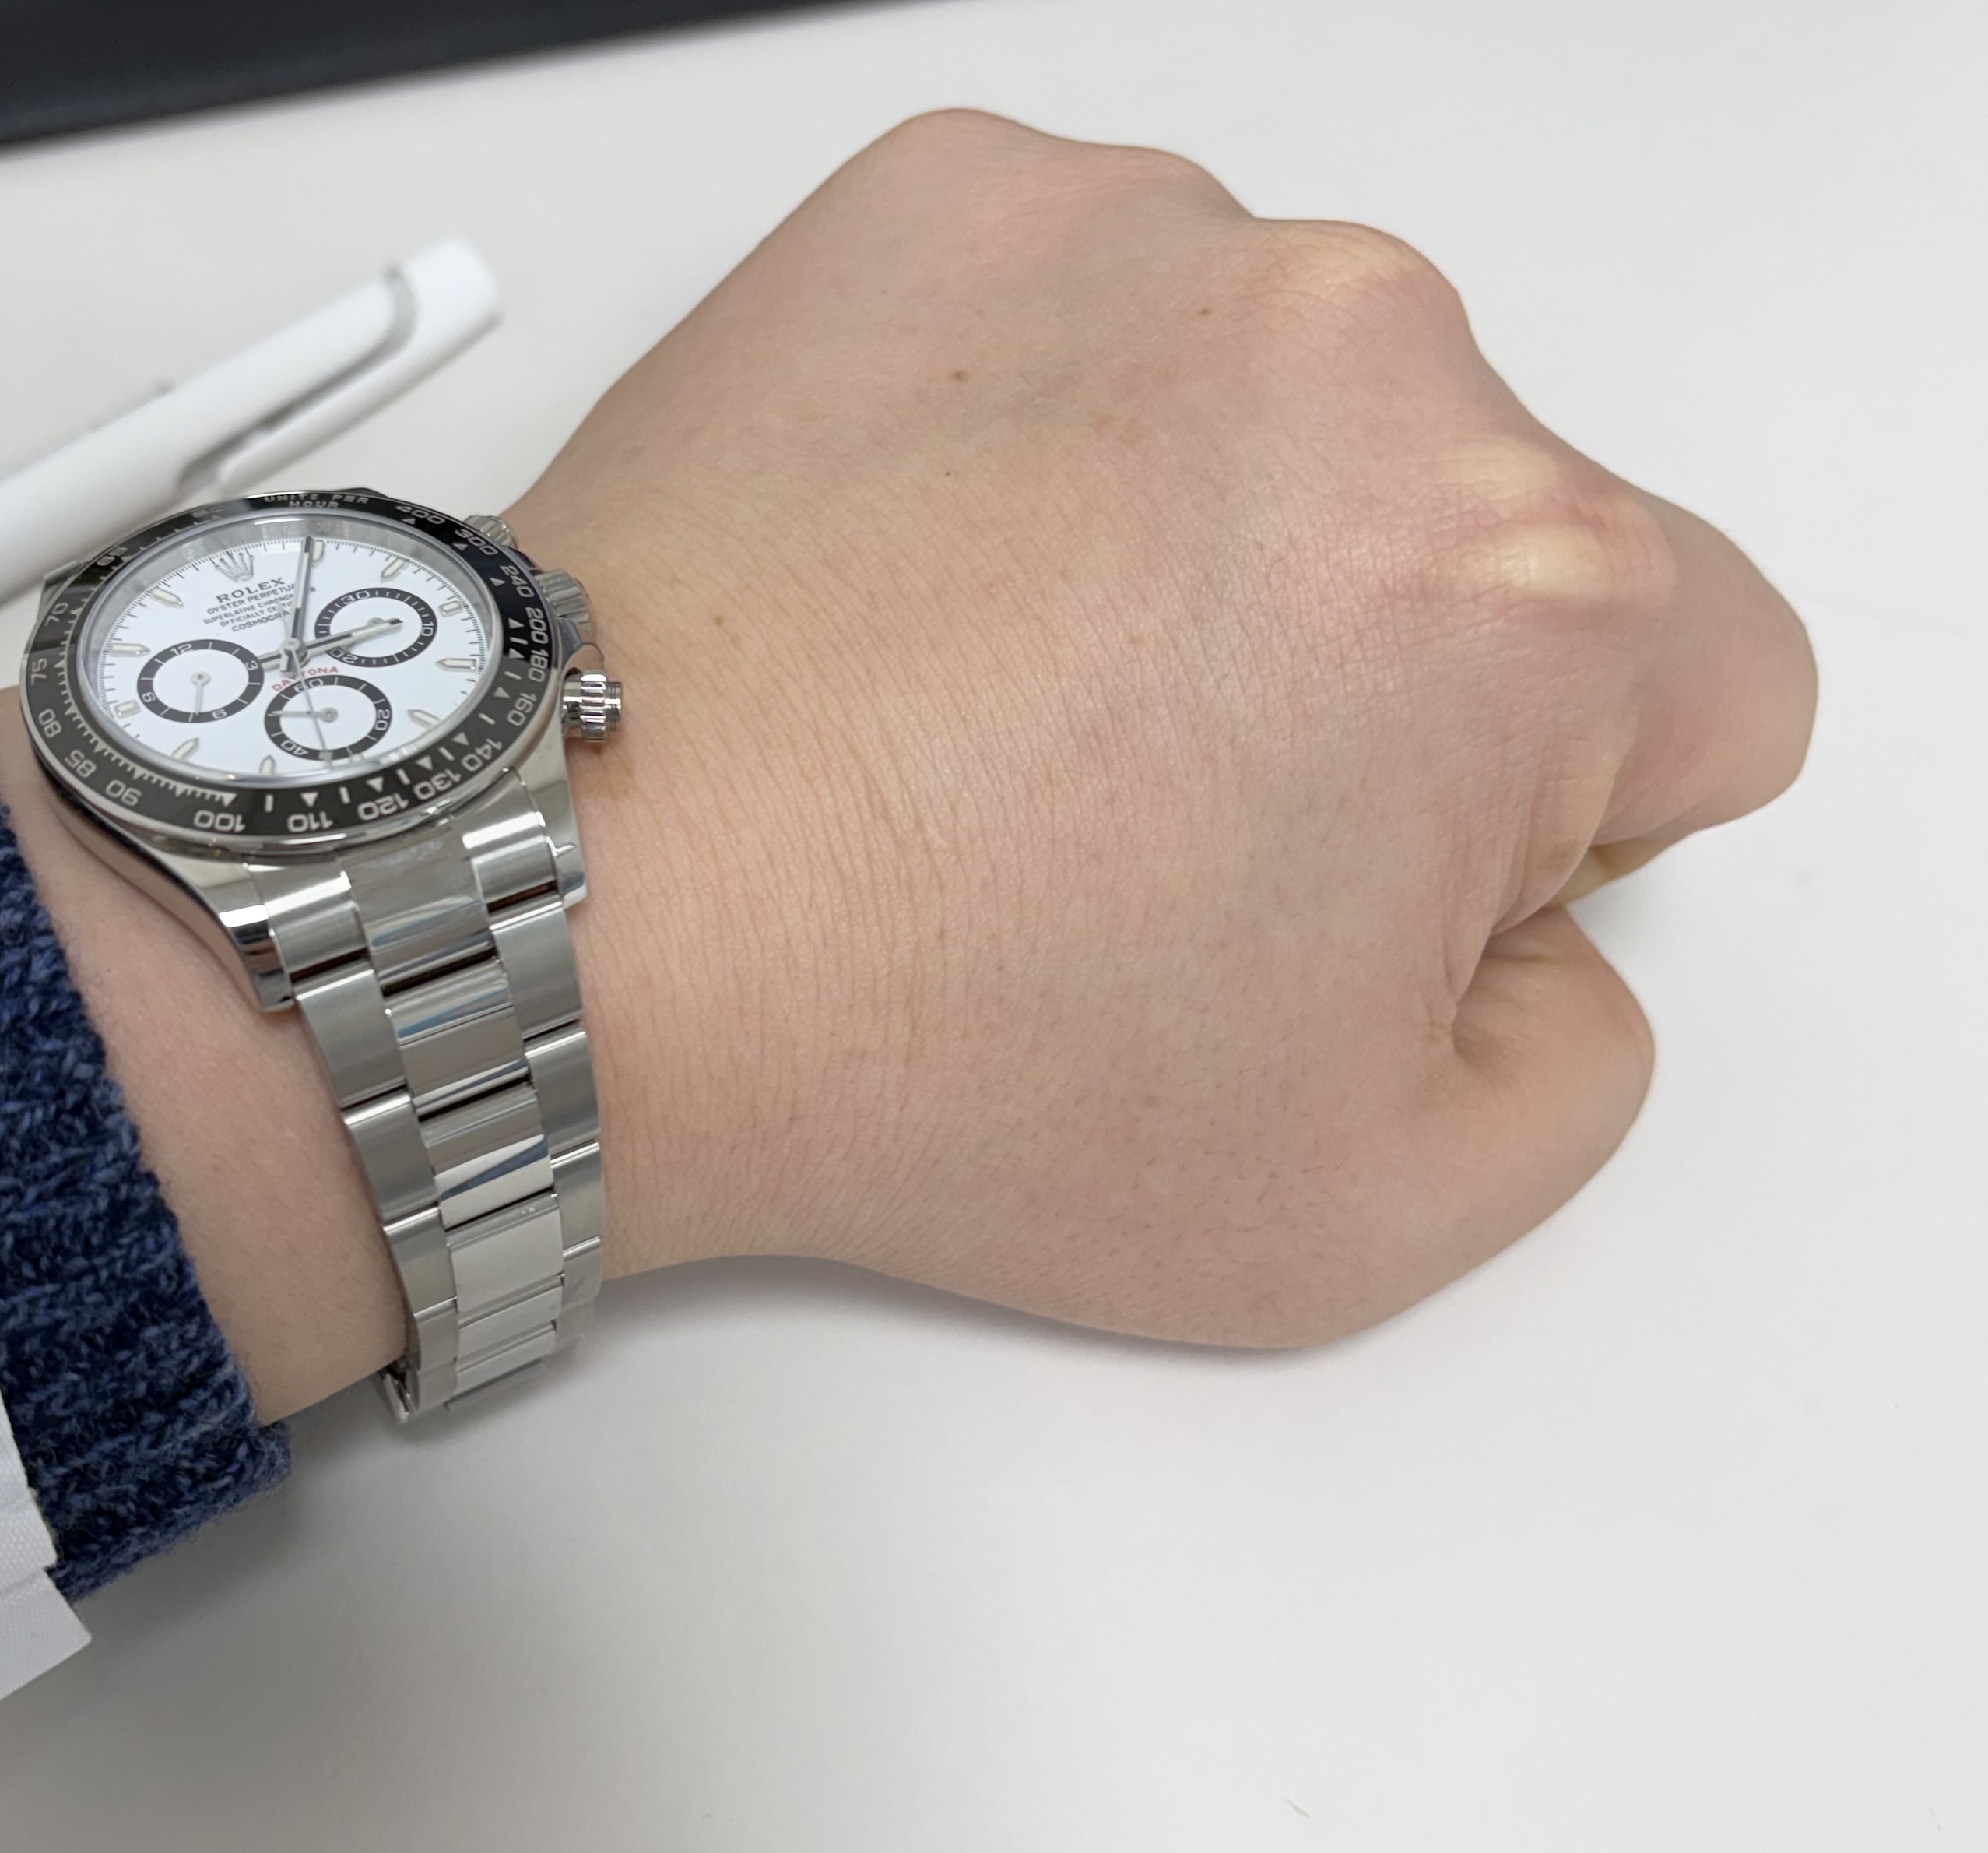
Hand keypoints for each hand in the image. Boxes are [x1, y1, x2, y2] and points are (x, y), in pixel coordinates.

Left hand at [0, 112, 1813, 1415]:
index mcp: (1523, 591)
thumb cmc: (926, 1055)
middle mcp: (1364, 354)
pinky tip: (930, 588)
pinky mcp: (950, 204)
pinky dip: (1047, 437)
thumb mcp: (1364, 1209)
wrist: (578, 914)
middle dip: (1383, 676)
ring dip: (1210, 538)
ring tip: (1010, 703)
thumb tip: (1547, 919)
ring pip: (1297, 412)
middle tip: (1149, 814)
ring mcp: (1138, 247)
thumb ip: (1575, 1059)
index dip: (1556, 815)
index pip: (1713, 673)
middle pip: (1497, 529)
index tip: (1370, 863)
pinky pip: (1099, 319)